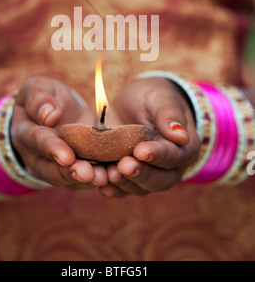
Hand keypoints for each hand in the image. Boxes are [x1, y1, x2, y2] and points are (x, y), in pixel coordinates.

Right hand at [11, 76, 107, 189]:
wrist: (53, 111)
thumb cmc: (43, 96)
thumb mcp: (37, 88)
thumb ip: (39, 99)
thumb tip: (50, 115)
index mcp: (24, 132)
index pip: (37, 141)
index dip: (52, 149)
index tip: (67, 156)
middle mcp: (36, 155)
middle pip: (50, 169)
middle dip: (69, 172)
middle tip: (87, 174)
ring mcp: (53, 166)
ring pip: (67, 178)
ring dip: (85, 180)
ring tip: (103, 178)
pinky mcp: (72, 169)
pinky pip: (82, 179)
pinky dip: (97, 179)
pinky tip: (113, 176)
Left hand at [100, 77, 199, 196]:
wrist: (135, 102)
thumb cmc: (153, 96)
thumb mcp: (161, 98)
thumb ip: (170, 115)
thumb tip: (181, 136)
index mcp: (183, 148)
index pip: (172, 155)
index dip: (157, 154)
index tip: (140, 150)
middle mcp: (170, 168)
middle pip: (159, 179)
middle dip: (140, 174)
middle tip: (123, 165)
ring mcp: (149, 176)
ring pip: (140, 188)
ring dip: (125, 183)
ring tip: (109, 174)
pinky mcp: (130, 178)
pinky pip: (123, 189)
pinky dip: (112, 188)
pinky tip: (101, 184)